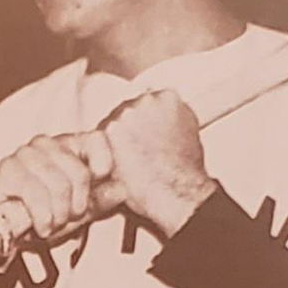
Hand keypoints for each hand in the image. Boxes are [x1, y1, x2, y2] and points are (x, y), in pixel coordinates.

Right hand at [0, 130, 117, 265]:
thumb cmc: (39, 216)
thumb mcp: (76, 212)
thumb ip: (99, 200)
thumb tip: (121, 189)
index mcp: (66, 146)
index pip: (98, 140)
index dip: (103, 168)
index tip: (92, 194)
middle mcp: (46, 144)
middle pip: (81, 172)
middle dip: (77, 206)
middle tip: (66, 218)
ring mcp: (25, 154)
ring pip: (60, 185)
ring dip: (58, 216)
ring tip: (50, 224)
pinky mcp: (7, 169)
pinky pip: (37, 195)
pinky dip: (42, 218)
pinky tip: (39, 226)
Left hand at [93, 89, 215, 237]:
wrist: (175, 189)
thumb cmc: (183, 169)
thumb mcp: (188, 133)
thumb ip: (172, 117)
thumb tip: (163, 117)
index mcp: (168, 98)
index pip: (148, 100)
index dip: (144, 120)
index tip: (144, 132)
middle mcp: (146, 100)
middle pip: (127, 109)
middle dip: (129, 128)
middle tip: (137, 150)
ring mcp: (126, 113)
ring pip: (112, 123)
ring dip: (115, 140)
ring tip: (132, 160)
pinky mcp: (110, 129)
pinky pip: (99, 138)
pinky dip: (104, 152)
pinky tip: (121, 164)